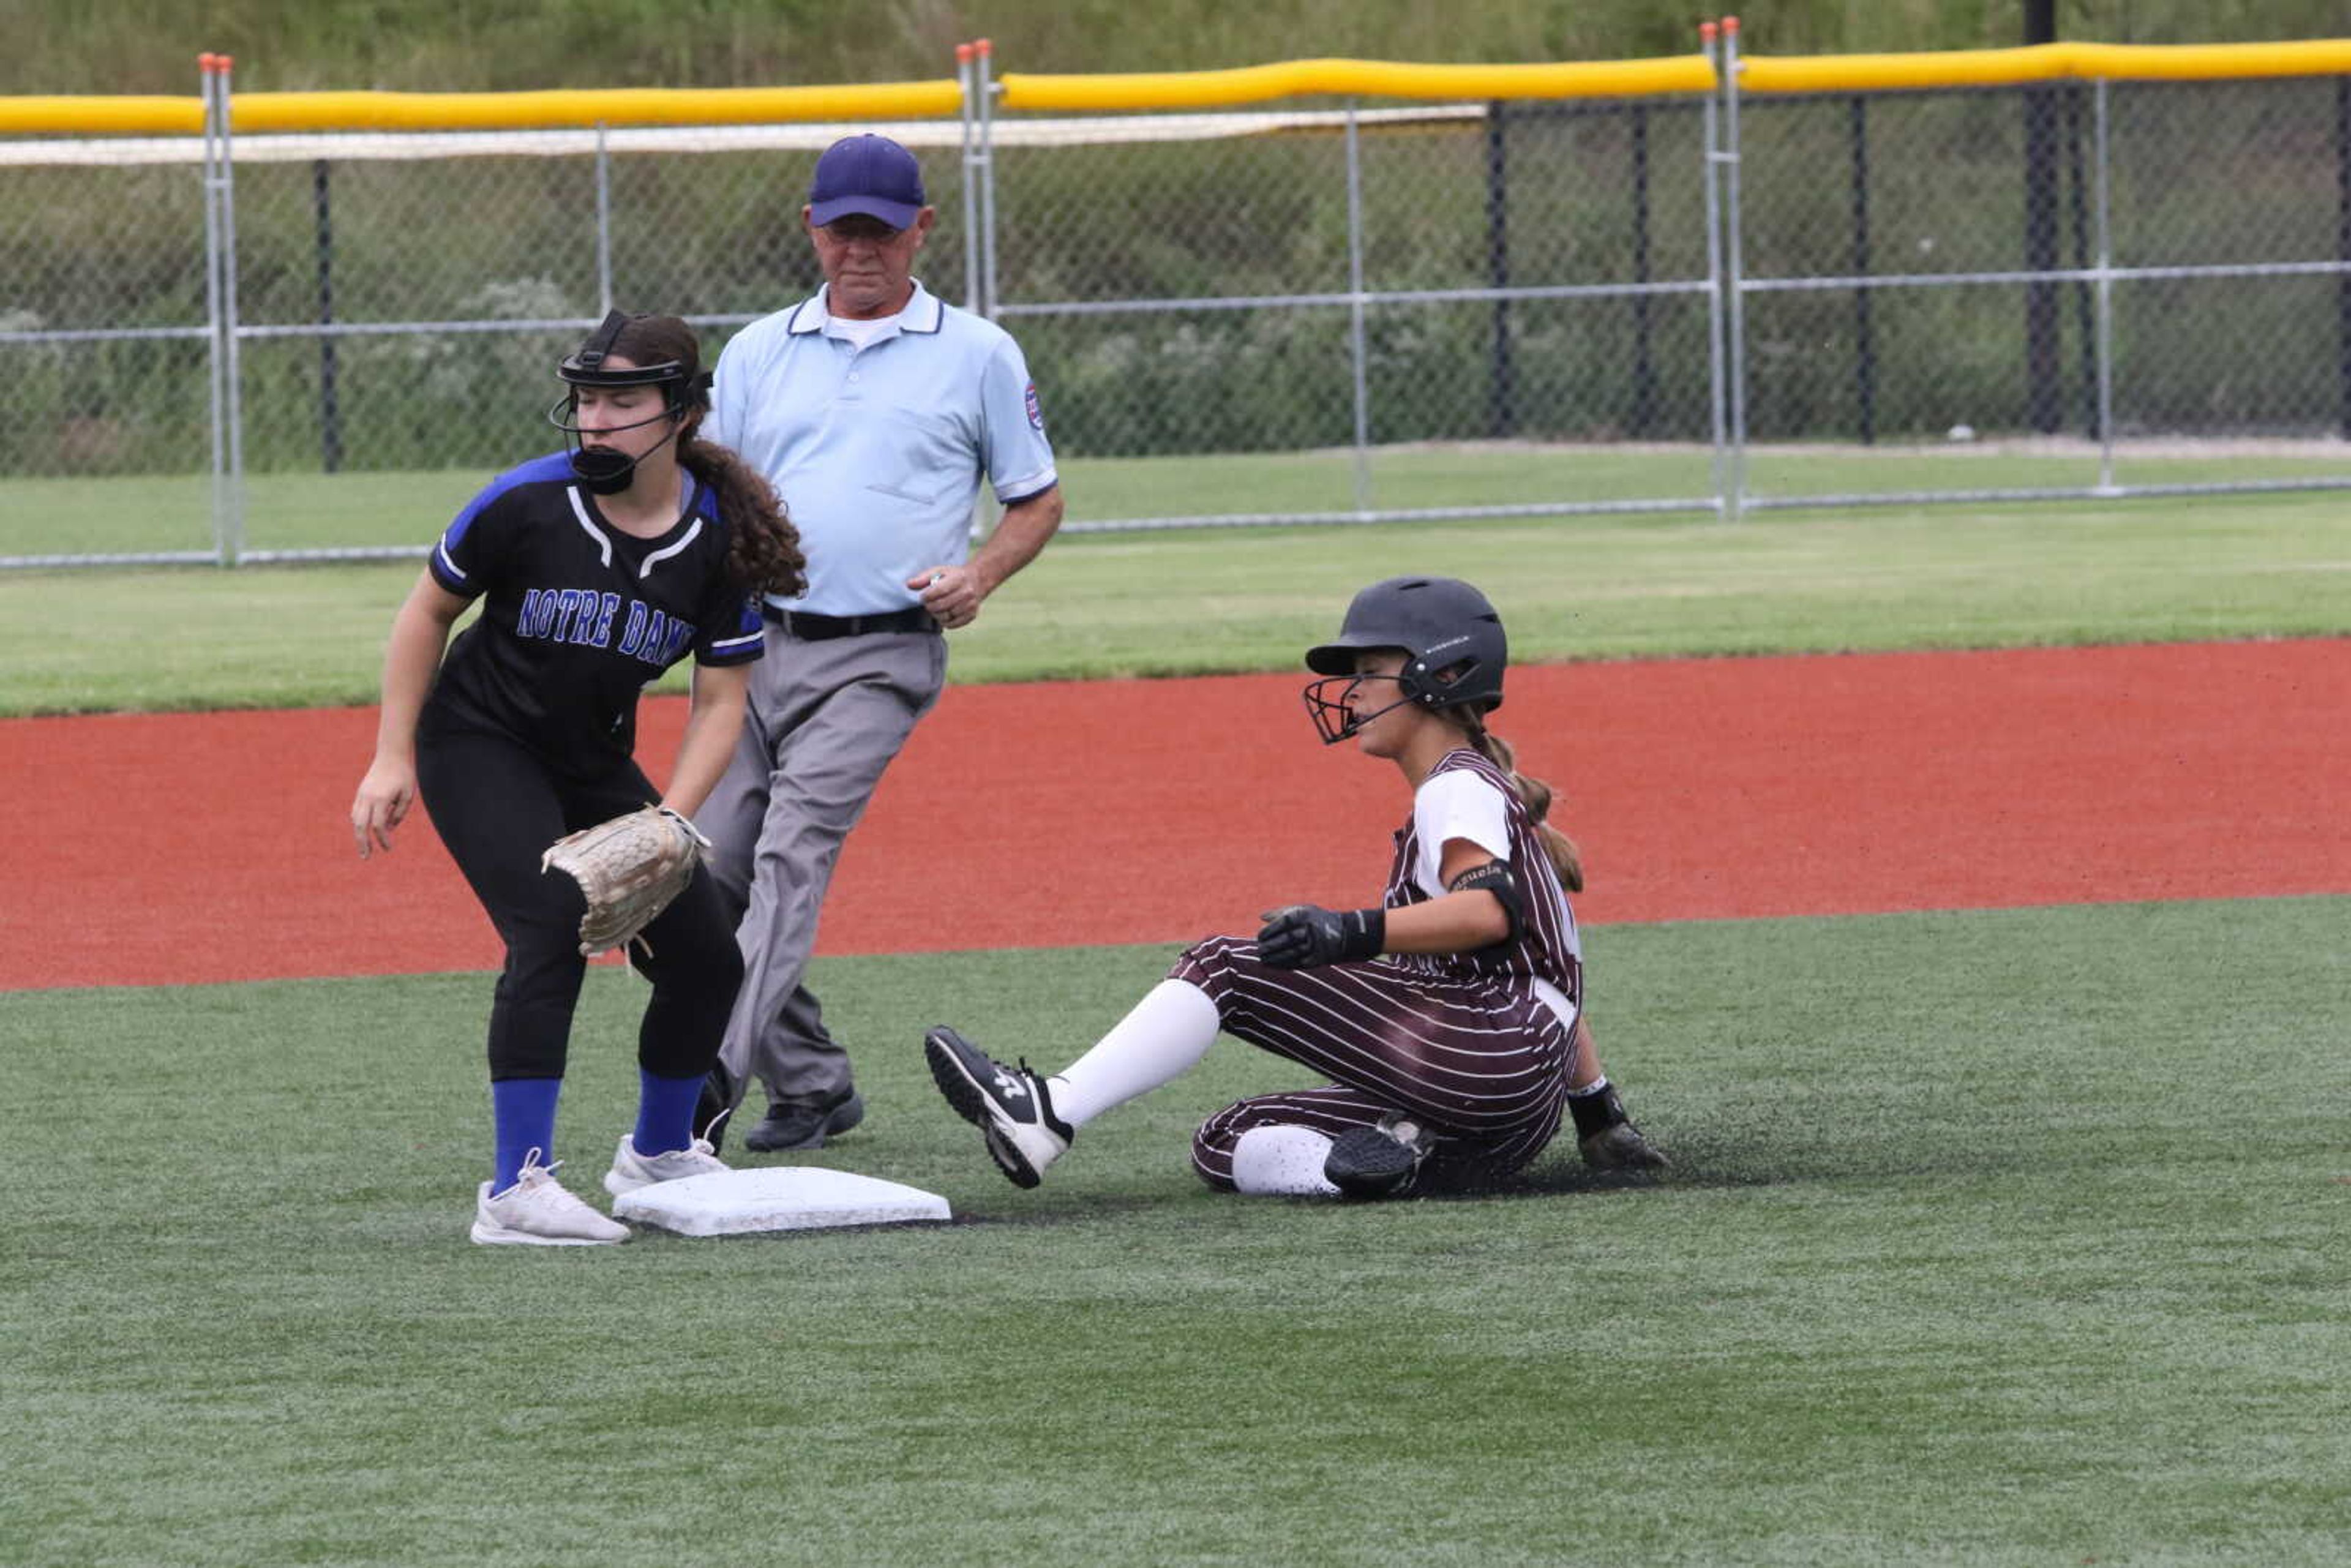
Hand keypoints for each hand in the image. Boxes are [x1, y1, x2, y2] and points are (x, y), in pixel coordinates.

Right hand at [351, 756, 417, 857]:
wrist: (391, 754)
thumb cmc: (404, 774)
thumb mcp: (407, 795)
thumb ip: (399, 813)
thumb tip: (388, 829)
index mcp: (381, 799)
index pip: (378, 826)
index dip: (383, 839)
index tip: (388, 848)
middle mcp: (367, 798)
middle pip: (360, 826)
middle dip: (362, 843)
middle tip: (366, 857)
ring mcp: (361, 794)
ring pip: (355, 819)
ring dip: (358, 834)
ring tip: (363, 847)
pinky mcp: (360, 792)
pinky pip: (356, 811)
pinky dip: (358, 823)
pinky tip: (362, 831)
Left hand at [909, 564, 983, 628]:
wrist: (977, 581)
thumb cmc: (953, 576)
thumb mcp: (939, 571)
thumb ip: (922, 578)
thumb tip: (908, 585)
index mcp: (958, 578)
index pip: (939, 590)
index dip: (927, 596)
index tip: (923, 596)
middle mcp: (967, 592)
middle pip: (941, 605)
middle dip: (930, 606)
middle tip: (928, 603)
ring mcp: (970, 605)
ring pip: (946, 616)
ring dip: (937, 614)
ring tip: (936, 608)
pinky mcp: (971, 615)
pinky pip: (953, 624)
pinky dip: (945, 621)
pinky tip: (944, 614)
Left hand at [1256, 904, 1384, 969]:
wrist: (1344, 934)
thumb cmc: (1317, 920)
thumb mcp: (1303, 910)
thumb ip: (1281, 912)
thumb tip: (1262, 917)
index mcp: (1305, 915)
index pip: (1282, 923)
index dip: (1268, 931)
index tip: (1260, 937)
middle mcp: (1311, 929)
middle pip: (1286, 939)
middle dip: (1269, 947)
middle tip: (1259, 950)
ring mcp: (1316, 945)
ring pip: (1291, 953)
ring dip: (1275, 958)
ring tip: (1263, 960)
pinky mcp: (1319, 958)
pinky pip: (1298, 963)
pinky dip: (1284, 965)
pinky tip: (1274, 966)